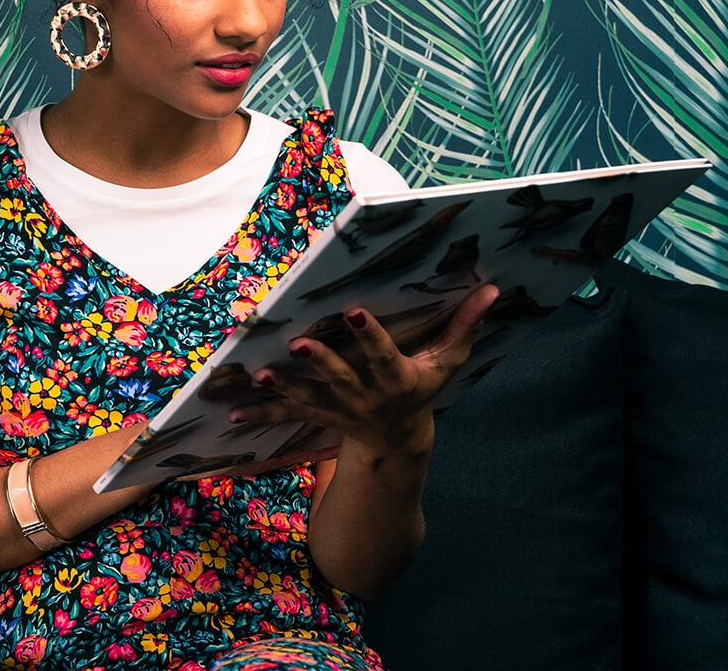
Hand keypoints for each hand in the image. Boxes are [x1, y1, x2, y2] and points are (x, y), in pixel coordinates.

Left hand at [232, 284, 499, 455]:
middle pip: (342, 377)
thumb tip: (493, 288)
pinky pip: (286, 416)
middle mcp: (366, 395)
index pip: (384, 355)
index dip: (370, 335)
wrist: (398, 439)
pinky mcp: (318, 415)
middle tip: (298, 342)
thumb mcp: (447, 362)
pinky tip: (234, 410)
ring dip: (283, 387)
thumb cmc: (424, 387)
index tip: (352, 311)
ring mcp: (339, 408)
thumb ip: (465, 326)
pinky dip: (261, 413)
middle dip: (321, 361)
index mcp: (397, 379)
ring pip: (308, 398)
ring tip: (259, 376)